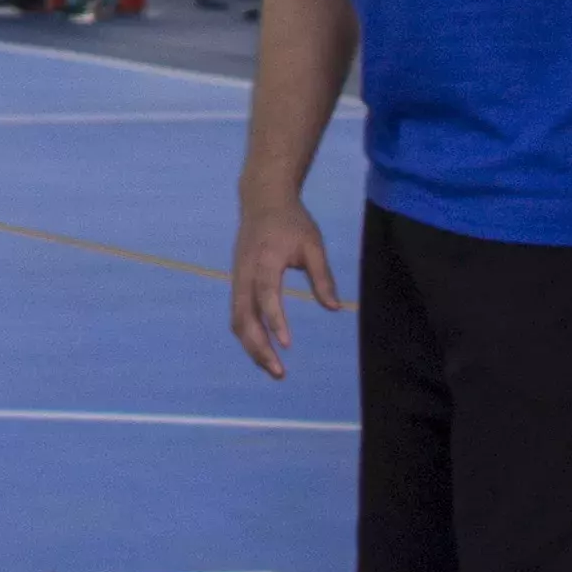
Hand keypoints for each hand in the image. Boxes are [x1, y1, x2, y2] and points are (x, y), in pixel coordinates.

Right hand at [228, 193, 341, 377]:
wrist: (262, 199)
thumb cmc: (292, 222)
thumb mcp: (313, 244)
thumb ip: (322, 276)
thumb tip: (334, 309)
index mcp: (264, 259)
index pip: (266, 294)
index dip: (274, 319)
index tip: (287, 345)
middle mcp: (244, 272)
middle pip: (243, 315)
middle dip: (258, 347)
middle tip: (280, 373)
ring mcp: (237, 277)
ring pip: (237, 319)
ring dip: (252, 346)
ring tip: (274, 369)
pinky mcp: (237, 282)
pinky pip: (238, 314)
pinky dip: (248, 335)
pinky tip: (264, 350)